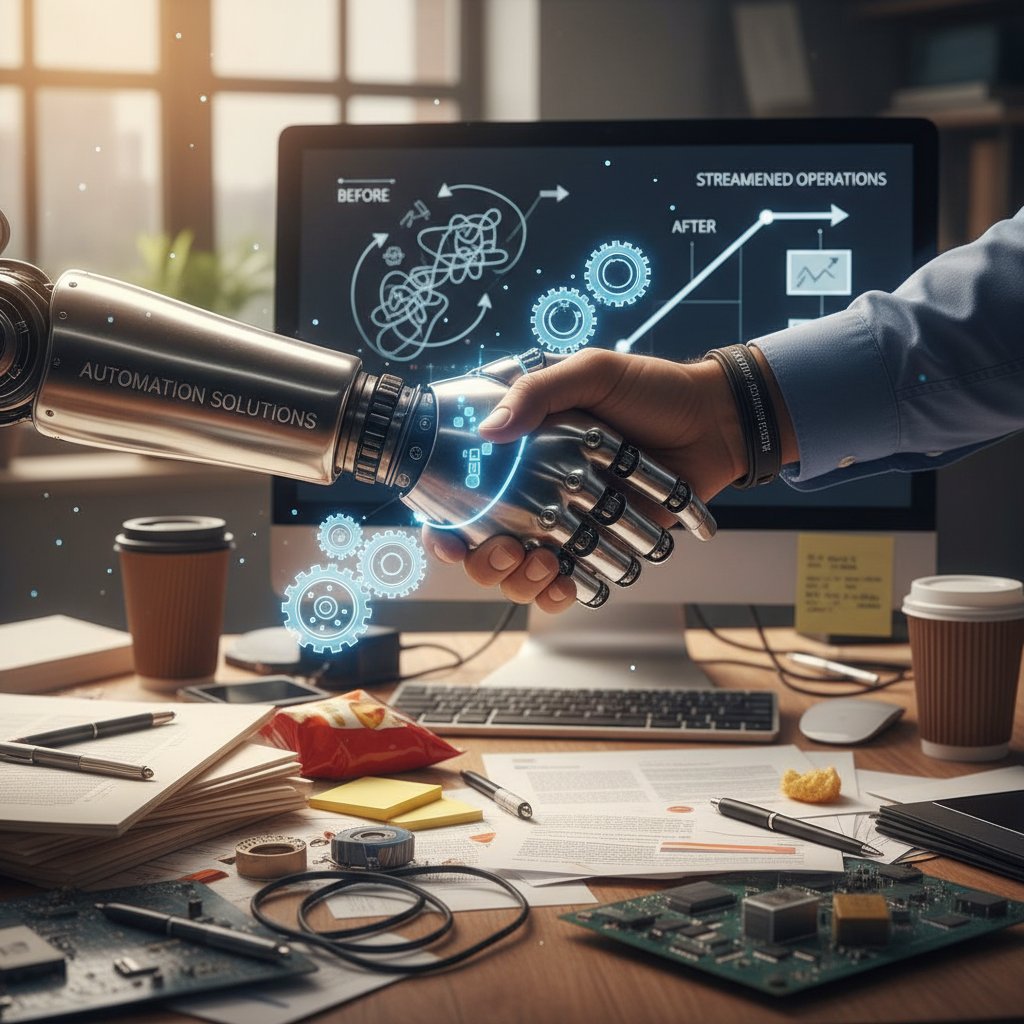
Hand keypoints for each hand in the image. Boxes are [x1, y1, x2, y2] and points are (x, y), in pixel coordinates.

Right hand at [422, 347, 748, 611]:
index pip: (465, 494)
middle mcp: (537, 492)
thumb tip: (489, 431)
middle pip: (486, 547)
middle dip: (486, 563)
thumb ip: (537, 393)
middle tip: (510, 551)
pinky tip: (567, 586)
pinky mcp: (604, 545)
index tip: (447, 538)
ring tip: (547, 565)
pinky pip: (571, 583)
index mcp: (523, 452)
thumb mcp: (591, 372)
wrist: (716, 420)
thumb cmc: (652, 388)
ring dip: (522, 582)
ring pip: (523, 574)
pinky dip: (562, 594)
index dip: (444, 524)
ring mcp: (570, 524)